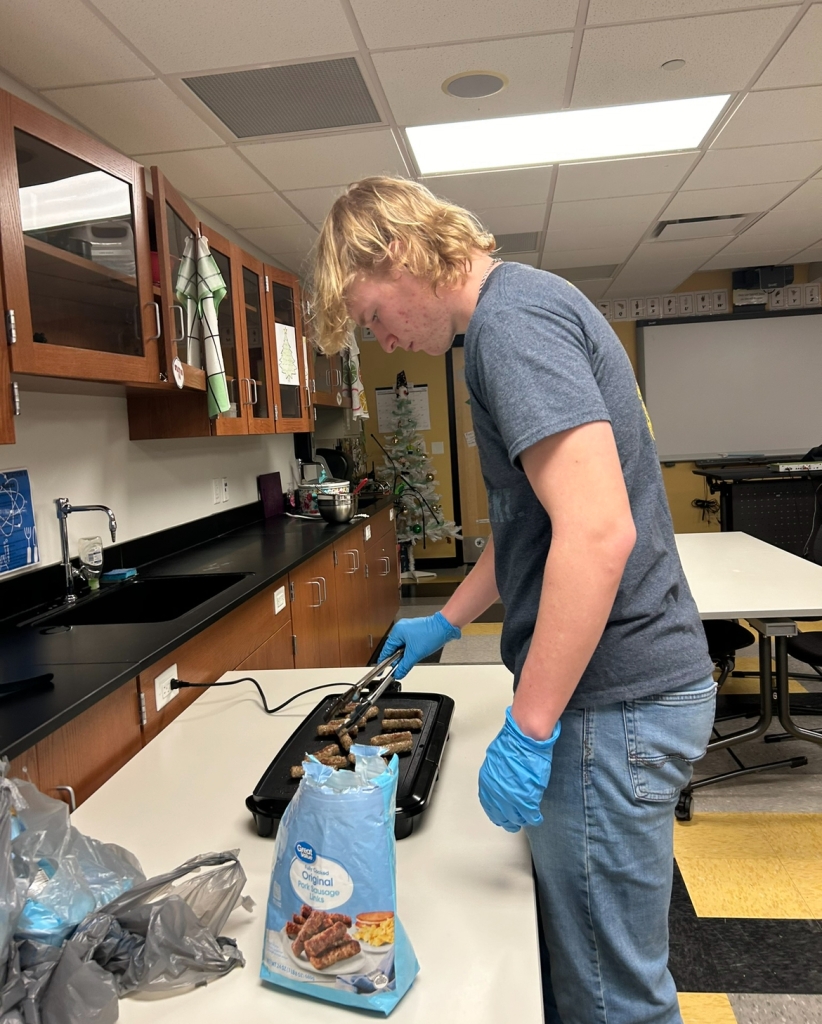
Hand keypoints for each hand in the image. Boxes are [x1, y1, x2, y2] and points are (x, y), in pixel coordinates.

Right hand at [380, 612, 460, 678]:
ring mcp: (408, 629)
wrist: (445, 627)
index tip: (382, 670)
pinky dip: (410, 650)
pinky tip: (414, 654)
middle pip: (394, 648)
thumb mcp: (415, 654)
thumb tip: (398, 673)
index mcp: (397, 631)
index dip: (385, 661)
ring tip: (410, 659)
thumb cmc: (431, 633)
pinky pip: (408, 643)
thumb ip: (404, 666)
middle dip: (397, 659)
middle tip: (398, 668)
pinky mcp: (415, 631)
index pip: (386, 650)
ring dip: (404, 655)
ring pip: (402, 646)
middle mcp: (401, 628)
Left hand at [478, 708, 560, 832]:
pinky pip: (530, 816)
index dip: (496, 811)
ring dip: (521, 820)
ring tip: (525, 820)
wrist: (525, 740)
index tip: (500, 814)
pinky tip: (536, 817)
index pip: (489, 804)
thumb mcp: (496, 760)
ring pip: (515, 819)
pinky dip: (534, 818)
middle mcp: (497, 793)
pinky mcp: (527, 800)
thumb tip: (501, 780)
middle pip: (501, 815)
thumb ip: (497, 775)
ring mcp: (511, 798)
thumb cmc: (512, 743)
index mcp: (488, 783)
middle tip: (513, 822)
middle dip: (507, 820)